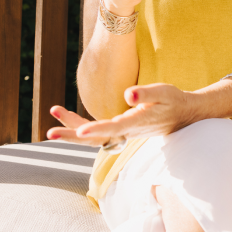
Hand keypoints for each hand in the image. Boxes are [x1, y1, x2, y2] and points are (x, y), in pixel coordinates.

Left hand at [46, 83, 196, 147]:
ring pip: (93, 136)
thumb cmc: (173, 101)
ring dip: (71, 128)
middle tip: (49, 134)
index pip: (114, 129)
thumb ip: (145, 94)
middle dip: (72, 135)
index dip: (97, 130)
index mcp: (137, 123)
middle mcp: (127, 132)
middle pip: (96, 138)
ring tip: (54, 110)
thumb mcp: (164, 92)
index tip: (80, 132)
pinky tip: (66, 117)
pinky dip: (79, 125)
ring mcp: (122, 133)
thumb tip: (127, 94)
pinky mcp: (119, 130)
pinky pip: (96, 132)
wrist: (182, 116)